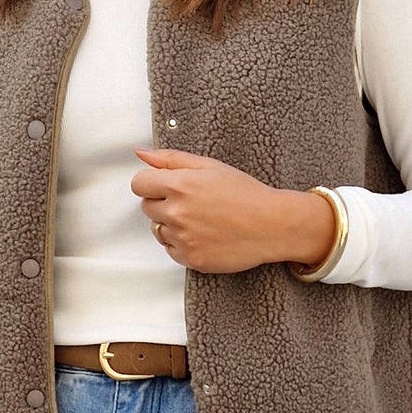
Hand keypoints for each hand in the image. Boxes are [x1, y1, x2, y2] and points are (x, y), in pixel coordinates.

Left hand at [131, 146, 337, 275]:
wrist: (272, 226)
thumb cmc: (245, 194)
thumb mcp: (210, 166)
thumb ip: (171, 159)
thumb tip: (141, 153)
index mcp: (180, 185)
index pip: (139, 184)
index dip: (152, 183)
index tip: (166, 186)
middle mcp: (177, 213)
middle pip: (147, 207)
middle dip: (163, 203)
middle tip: (192, 202)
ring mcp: (183, 238)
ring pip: (158, 230)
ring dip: (171, 224)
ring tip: (200, 220)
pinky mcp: (190, 259)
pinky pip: (171, 250)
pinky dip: (182, 243)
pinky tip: (204, 235)